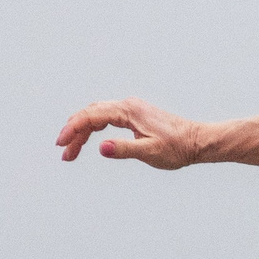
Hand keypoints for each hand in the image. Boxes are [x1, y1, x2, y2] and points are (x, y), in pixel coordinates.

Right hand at [55, 99, 206, 169]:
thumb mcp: (150, 153)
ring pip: (96, 115)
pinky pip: (106, 118)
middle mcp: (127, 106)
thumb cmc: (176, 148)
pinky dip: (93, 129)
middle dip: (74, 132)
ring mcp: (130, 109)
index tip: (62, 144)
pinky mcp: (134, 115)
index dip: (73, 129)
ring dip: (82, 132)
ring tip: (71, 152)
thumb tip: (102, 148)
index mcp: (128, 111)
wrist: (196, 141)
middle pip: (90, 114)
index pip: (91, 116)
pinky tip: (88, 141)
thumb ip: (125, 150)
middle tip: (64, 153)